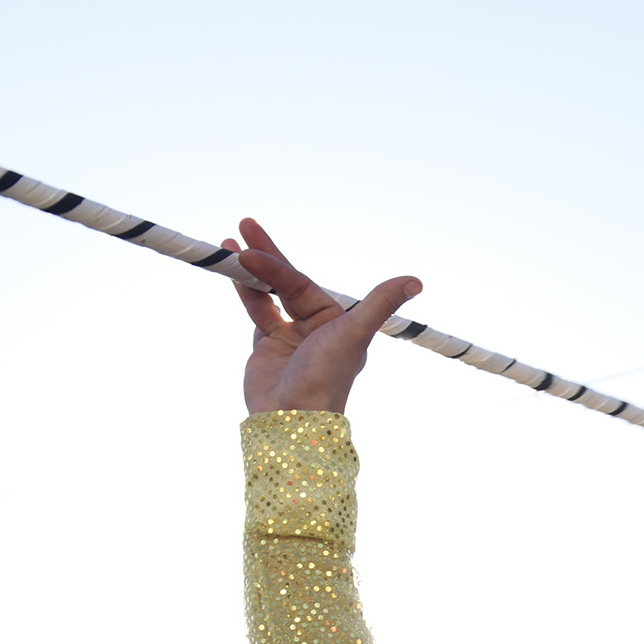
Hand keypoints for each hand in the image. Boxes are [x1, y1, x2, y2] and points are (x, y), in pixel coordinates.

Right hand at [231, 218, 421, 416]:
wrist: (291, 419)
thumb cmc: (325, 379)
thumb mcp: (353, 335)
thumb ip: (380, 304)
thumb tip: (416, 280)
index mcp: (337, 321)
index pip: (301, 283)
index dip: (276, 265)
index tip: (251, 249)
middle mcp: (315, 326)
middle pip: (285, 282)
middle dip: (264, 256)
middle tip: (244, 224)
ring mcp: (290, 335)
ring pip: (267, 295)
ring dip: (249, 271)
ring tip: (226, 246)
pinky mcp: (267, 346)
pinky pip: (256, 311)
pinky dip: (244, 292)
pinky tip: (232, 272)